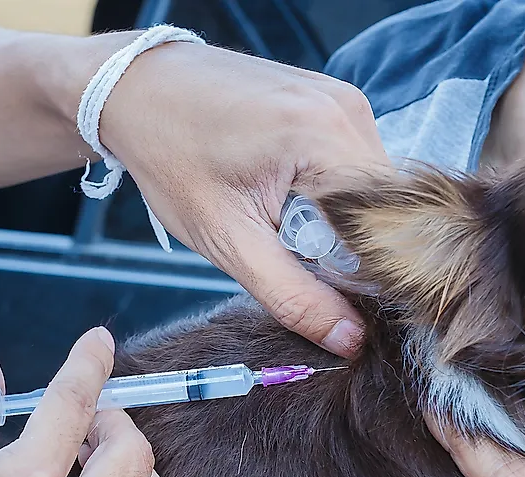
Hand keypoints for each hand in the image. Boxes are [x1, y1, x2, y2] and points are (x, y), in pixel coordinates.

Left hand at [100, 42, 388, 356]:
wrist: (137, 88)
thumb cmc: (171, 156)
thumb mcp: (227, 239)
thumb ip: (291, 294)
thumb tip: (350, 340)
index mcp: (324, 134)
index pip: (387, 225)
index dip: (370, 271)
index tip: (335, 295)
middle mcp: (347, 108)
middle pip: (387, 208)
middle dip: (352, 247)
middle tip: (297, 258)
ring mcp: (345, 99)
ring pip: (374, 191)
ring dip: (342, 222)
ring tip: (284, 222)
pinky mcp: (334, 101)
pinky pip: (355, 166)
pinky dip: (332, 196)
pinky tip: (290, 199)